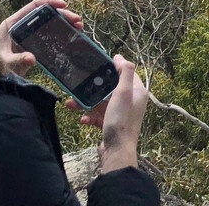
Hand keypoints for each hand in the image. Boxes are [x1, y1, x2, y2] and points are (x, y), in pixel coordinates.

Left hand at [0, 0, 82, 76]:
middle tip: (77, 20)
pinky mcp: (34, 40)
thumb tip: (32, 59)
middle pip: (46, 13)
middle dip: (63, 14)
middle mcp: (22, 24)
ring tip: (79, 26)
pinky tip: (72, 34)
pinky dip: (63, 31)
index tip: (64, 5)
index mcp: (12, 23)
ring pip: (51, 21)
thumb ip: (17, 60)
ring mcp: (29, 32)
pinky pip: (51, 31)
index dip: (49, 2)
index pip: (33, 6)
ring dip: (66, 22)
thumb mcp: (6, 62)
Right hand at [66, 55, 148, 172]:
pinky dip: (89, 116)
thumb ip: (124, 72)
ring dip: (86, 103)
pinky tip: (83, 120)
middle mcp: (131, 102)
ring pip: (101, 103)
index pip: (126, 73)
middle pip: (110, 89)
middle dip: (93, 88)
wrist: (116, 151)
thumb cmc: (121, 120)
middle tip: (78, 86)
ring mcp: (120, 114)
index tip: (98, 64)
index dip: (113, 68)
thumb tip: (119, 57)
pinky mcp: (111, 125)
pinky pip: (98, 116)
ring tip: (71, 104)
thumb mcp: (124, 92)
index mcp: (137, 92)